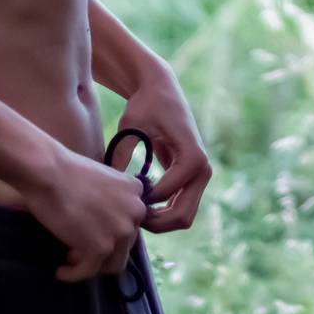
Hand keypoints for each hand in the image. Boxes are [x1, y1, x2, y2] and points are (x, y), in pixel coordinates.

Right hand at [19, 147, 149, 282]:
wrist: (48, 172)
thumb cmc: (64, 170)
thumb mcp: (101, 179)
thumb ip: (111, 199)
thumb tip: (104, 224)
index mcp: (135, 190)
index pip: (130, 221)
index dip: (111, 229)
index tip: (91, 230)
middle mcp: (135, 211)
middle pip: (124, 243)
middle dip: (101, 247)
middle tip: (76, 247)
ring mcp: (121, 231)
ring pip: (113, 263)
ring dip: (93, 263)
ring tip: (70, 259)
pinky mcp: (101, 247)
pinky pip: (89, 271)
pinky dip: (75, 274)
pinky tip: (61, 272)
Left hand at [113, 69, 211, 232]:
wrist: (161, 90)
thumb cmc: (145, 105)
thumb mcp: (130, 125)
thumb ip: (121, 153)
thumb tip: (110, 184)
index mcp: (192, 156)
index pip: (167, 193)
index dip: (141, 200)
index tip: (120, 193)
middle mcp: (203, 168)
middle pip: (183, 215)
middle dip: (155, 223)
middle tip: (128, 215)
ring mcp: (201, 175)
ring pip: (184, 216)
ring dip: (159, 221)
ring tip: (133, 210)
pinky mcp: (194, 178)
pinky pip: (182, 208)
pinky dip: (163, 214)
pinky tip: (140, 203)